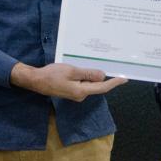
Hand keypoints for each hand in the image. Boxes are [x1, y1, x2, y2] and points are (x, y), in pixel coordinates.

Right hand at [10, 62, 126, 101]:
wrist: (36, 81)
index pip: (102, 87)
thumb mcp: (72, 71)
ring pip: (89, 84)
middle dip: (102, 77)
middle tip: (110, 65)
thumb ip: (88, 74)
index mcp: (82, 91)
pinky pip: (82, 83)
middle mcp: (80, 95)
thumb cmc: (52, 74)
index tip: (124, 79)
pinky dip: (85, 77)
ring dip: (91, 75)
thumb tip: (102, 76)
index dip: (114, 83)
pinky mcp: (71, 91)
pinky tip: (82, 69)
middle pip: (96, 85)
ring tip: (91, 64)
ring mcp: (75, 94)